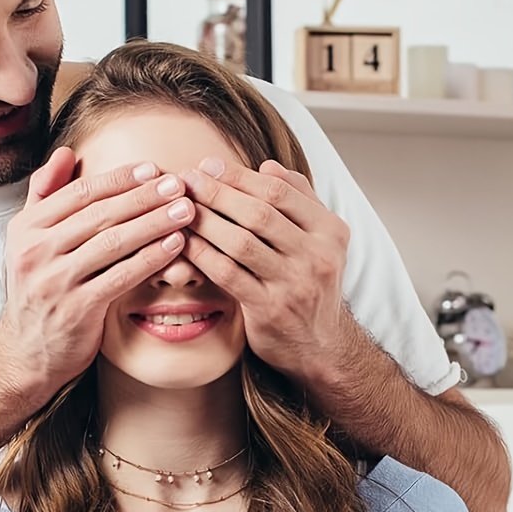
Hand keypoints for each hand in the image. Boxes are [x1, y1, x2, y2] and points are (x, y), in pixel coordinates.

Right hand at [0, 148, 194, 401]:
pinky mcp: (76, 309)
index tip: (153, 168)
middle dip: (144, 197)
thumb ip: (45, 195)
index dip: (119, 179)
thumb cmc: (38, 291)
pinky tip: (174, 246)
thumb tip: (65, 152)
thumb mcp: (29, 240)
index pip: (79, 193)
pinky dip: (150, 259)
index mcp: (27, 228)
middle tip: (179, 184)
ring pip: (112, 243)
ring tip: (185, 211)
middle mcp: (36, 251)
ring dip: (154, 224)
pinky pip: (120, 277)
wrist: (25, 352)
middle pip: (100, 214)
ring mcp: (55, 281)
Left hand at [179, 157, 350, 384]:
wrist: (320, 346)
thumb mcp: (320, 240)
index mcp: (331, 231)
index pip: (280, 191)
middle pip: (259, 213)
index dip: (240, 175)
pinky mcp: (270, 310)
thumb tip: (267, 165)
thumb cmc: (311, 285)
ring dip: (205, 221)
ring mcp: (294, 285)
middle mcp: (317, 256)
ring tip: (181, 208)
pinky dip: (203, 255)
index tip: (209, 165)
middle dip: (217, 193)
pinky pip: (228, 274)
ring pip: (240, 242)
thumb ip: (299, 200)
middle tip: (187, 180)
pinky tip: (185, 242)